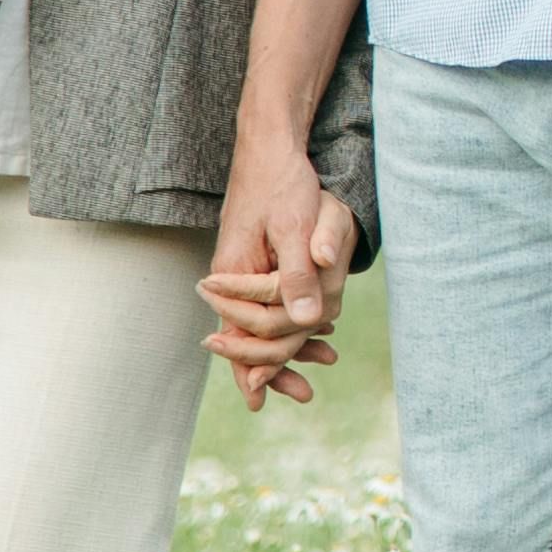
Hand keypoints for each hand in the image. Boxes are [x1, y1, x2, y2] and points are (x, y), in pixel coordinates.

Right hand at [200, 126, 355, 405]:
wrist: (271, 147)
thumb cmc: (282, 185)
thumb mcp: (293, 228)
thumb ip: (297, 275)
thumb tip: (307, 321)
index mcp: (232, 275)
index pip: (237, 336)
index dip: (250, 371)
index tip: (260, 403)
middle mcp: (231, 276)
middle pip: (249, 336)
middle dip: (274, 366)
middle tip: (304, 395)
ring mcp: (244, 268)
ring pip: (263, 320)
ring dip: (289, 345)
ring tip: (319, 371)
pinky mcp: (258, 259)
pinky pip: (271, 299)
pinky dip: (292, 317)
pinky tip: (317, 329)